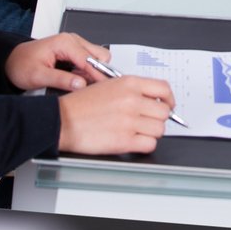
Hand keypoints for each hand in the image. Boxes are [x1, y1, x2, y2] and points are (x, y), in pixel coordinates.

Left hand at [4, 32, 109, 92]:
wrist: (12, 61)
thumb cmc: (22, 65)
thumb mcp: (38, 76)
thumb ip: (61, 80)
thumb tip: (80, 85)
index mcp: (64, 43)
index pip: (90, 59)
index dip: (98, 75)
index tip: (104, 88)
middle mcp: (72, 41)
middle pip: (100, 56)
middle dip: (98, 72)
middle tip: (90, 87)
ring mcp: (74, 45)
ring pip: (98, 58)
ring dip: (93, 72)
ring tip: (79, 84)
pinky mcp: (74, 52)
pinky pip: (90, 61)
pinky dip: (88, 72)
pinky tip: (77, 81)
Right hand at [56, 75, 175, 155]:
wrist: (62, 120)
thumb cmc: (80, 105)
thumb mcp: (108, 85)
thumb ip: (132, 90)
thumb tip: (152, 100)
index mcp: (129, 84)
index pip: (164, 89)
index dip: (169, 100)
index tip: (167, 106)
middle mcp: (132, 100)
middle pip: (164, 112)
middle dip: (157, 119)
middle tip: (148, 122)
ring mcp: (129, 121)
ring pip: (159, 129)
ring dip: (151, 133)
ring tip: (137, 132)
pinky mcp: (124, 140)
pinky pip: (150, 144)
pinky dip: (144, 145)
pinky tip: (133, 141)